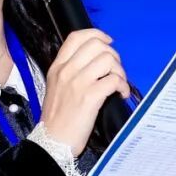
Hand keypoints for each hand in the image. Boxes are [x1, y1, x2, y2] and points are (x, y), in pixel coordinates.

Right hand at [40, 28, 130, 156]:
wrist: (52, 141)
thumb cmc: (57, 118)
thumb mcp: (56, 87)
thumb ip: (70, 71)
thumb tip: (94, 62)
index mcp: (57, 67)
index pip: (76, 37)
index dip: (96, 34)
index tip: (108, 43)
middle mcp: (66, 71)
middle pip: (96, 45)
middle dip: (113, 54)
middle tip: (115, 70)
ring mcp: (78, 83)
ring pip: (107, 59)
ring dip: (120, 70)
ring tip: (119, 83)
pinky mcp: (89, 97)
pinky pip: (114, 80)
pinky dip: (122, 86)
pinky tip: (121, 94)